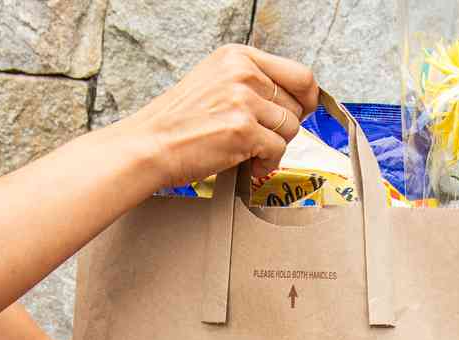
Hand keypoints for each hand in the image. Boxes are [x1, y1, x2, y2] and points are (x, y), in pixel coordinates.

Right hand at [124, 44, 319, 187]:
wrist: (150, 144)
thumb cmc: (180, 121)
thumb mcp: (215, 82)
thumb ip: (252, 83)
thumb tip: (296, 99)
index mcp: (238, 56)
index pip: (299, 73)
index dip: (308, 98)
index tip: (304, 111)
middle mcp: (243, 72)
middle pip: (296, 105)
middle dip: (283, 127)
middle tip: (259, 137)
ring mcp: (243, 100)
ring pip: (290, 129)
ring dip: (274, 147)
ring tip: (249, 151)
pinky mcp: (243, 129)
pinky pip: (278, 151)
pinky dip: (266, 164)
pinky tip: (248, 163)